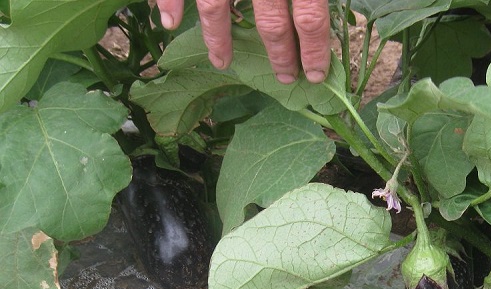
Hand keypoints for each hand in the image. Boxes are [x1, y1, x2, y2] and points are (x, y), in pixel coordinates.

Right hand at [156, 0, 331, 83]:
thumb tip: (319, 19)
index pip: (310, 18)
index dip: (315, 50)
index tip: (316, 75)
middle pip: (269, 21)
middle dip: (279, 52)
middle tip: (285, 75)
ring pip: (216, 6)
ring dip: (218, 38)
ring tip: (221, 62)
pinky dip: (169, 1)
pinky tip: (169, 22)